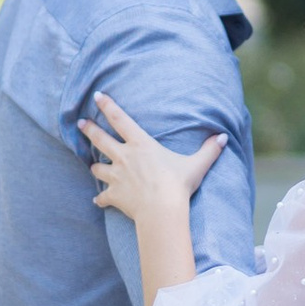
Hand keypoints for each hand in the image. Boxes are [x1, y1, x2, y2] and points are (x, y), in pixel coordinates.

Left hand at [83, 91, 224, 245]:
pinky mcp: (114, 195)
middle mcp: (123, 157)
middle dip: (89, 130)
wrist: (161, 209)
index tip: (96, 95)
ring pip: (97, 168)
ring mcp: (116, 177)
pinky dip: (100, 199)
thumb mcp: (196, 165)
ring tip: (93, 166)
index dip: (107, 105)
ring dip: (95, 167)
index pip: (120, 119)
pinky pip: (102, 197)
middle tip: (80, 123)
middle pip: (100, 139)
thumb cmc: (177, 184)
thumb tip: (223, 137)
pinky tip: (98, 201)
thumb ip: (209, 150)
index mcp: (140, 144)